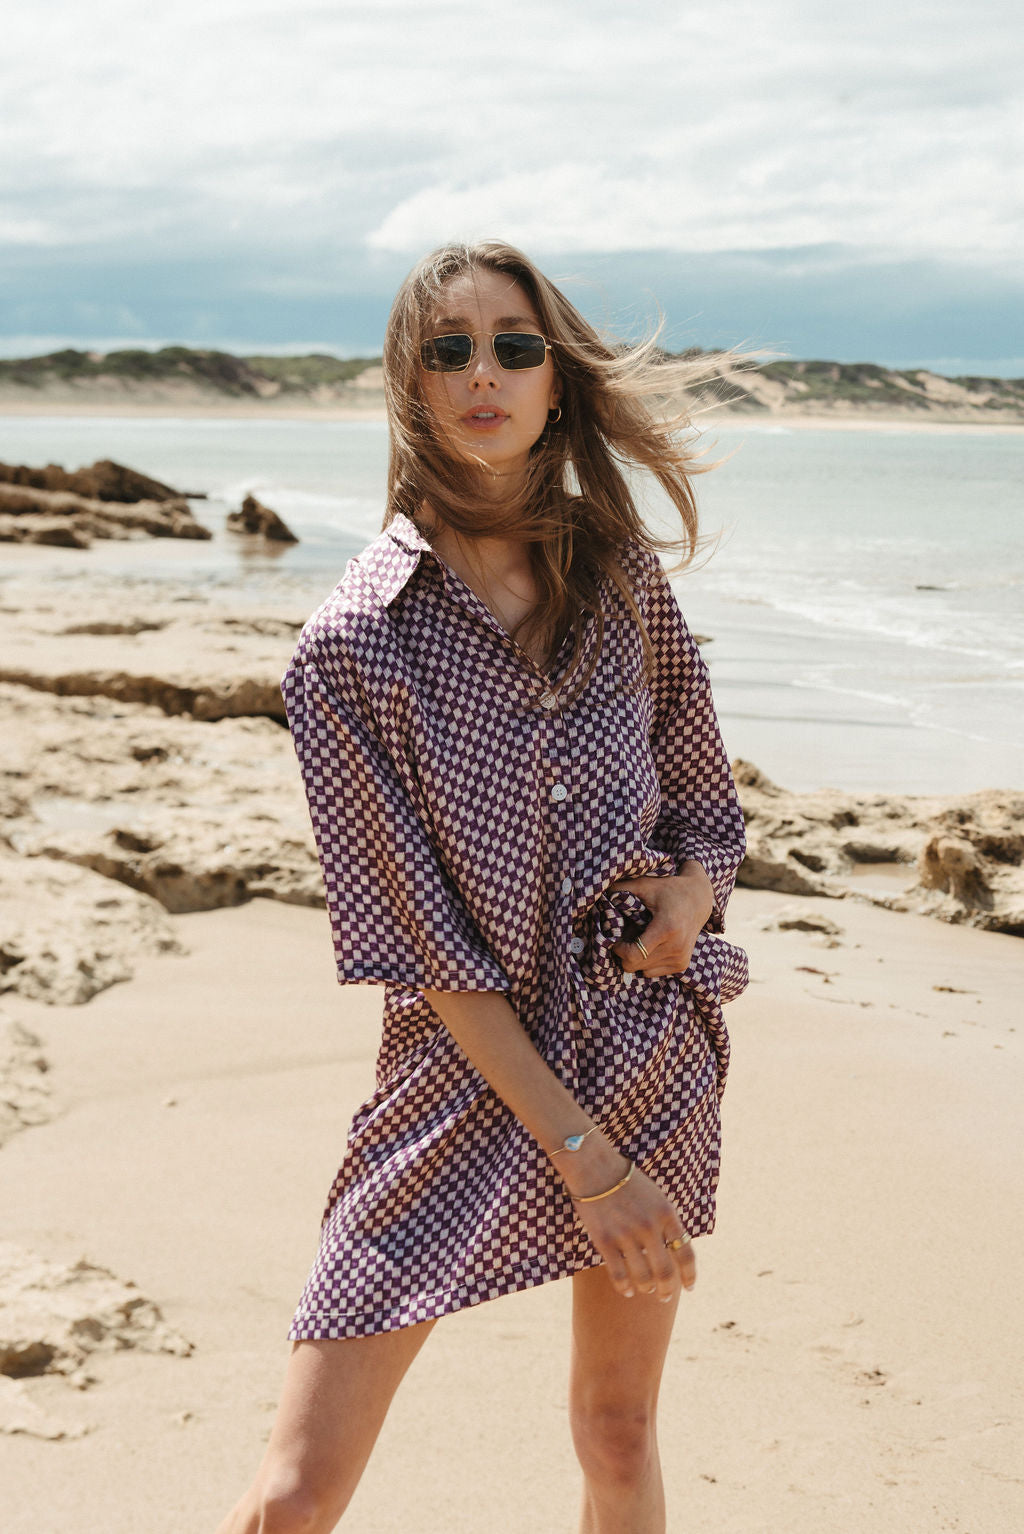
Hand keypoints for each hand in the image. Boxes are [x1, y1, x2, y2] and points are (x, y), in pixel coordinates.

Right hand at [570, 1156, 695, 1300]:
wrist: (594, 1166)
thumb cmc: (626, 1180)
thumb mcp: (655, 1196)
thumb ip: (666, 1221)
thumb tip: (676, 1249)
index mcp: (667, 1213)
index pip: (686, 1253)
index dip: (690, 1274)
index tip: (690, 1286)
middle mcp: (650, 1225)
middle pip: (666, 1271)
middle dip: (667, 1289)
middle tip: (665, 1296)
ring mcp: (627, 1234)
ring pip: (643, 1277)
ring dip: (647, 1289)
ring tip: (646, 1291)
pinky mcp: (605, 1240)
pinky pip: (619, 1274)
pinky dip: (625, 1287)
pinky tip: (627, 1291)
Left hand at [610, 861, 714, 976]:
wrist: (699, 899)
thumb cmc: (669, 890)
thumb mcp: (645, 884)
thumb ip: (620, 888)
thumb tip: (597, 893)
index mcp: (666, 929)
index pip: (633, 955)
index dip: (618, 950)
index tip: (616, 938)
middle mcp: (676, 947)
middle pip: (635, 965)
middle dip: (624, 953)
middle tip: (626, 936)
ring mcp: (680, 959)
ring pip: (643, 971)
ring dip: (636, 958)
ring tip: (640, 938)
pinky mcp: (682, 965)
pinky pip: (652, 973)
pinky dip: (646, 962)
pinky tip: (650, 945)